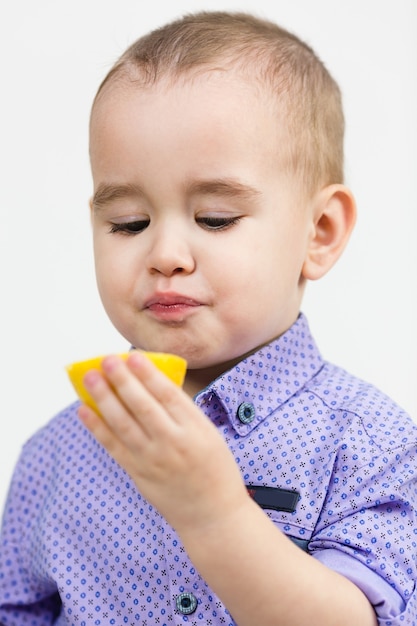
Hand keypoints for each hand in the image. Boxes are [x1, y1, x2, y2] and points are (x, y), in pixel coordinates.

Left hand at [78, 352, 247, 533]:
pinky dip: (97, 427)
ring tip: (90, 378)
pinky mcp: (138, 474)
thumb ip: (185, 413)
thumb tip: (153, 384)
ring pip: (122, 424)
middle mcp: (173, 444)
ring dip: (103, 399)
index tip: (133, 356)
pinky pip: (113, 447)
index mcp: (196, 430)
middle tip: (107, 359)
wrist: (213, 516)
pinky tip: (85, 410)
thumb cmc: (216, 471)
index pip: (168, 395)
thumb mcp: (210, 435)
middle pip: (142, 406)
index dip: (148, 374)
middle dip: (122, 380)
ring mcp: (153, 461)